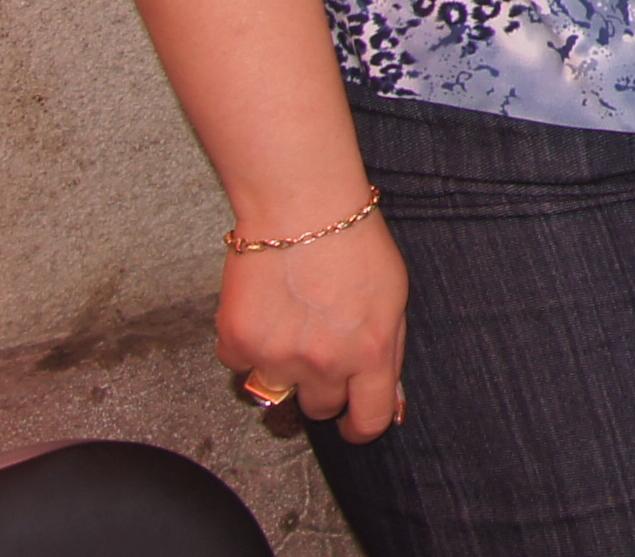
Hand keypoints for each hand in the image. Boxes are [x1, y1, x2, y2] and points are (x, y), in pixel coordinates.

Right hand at [216, 211, 404, 440]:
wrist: (301, 207)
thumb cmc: (353, 241)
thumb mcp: (394, 297)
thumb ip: (389, 352)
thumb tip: (390, 403)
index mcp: (370, 354)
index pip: (369, 420)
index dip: (361, 427)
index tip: (353, 425)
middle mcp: (324, 364)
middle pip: (320, 408)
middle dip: (323, 386)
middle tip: (319, 346)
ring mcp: (278, 357)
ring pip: (276, 391)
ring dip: (282, 367)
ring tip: (290, 322)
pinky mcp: (240, 342)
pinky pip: (239, 364)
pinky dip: (247, 345)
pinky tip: (262, 309)